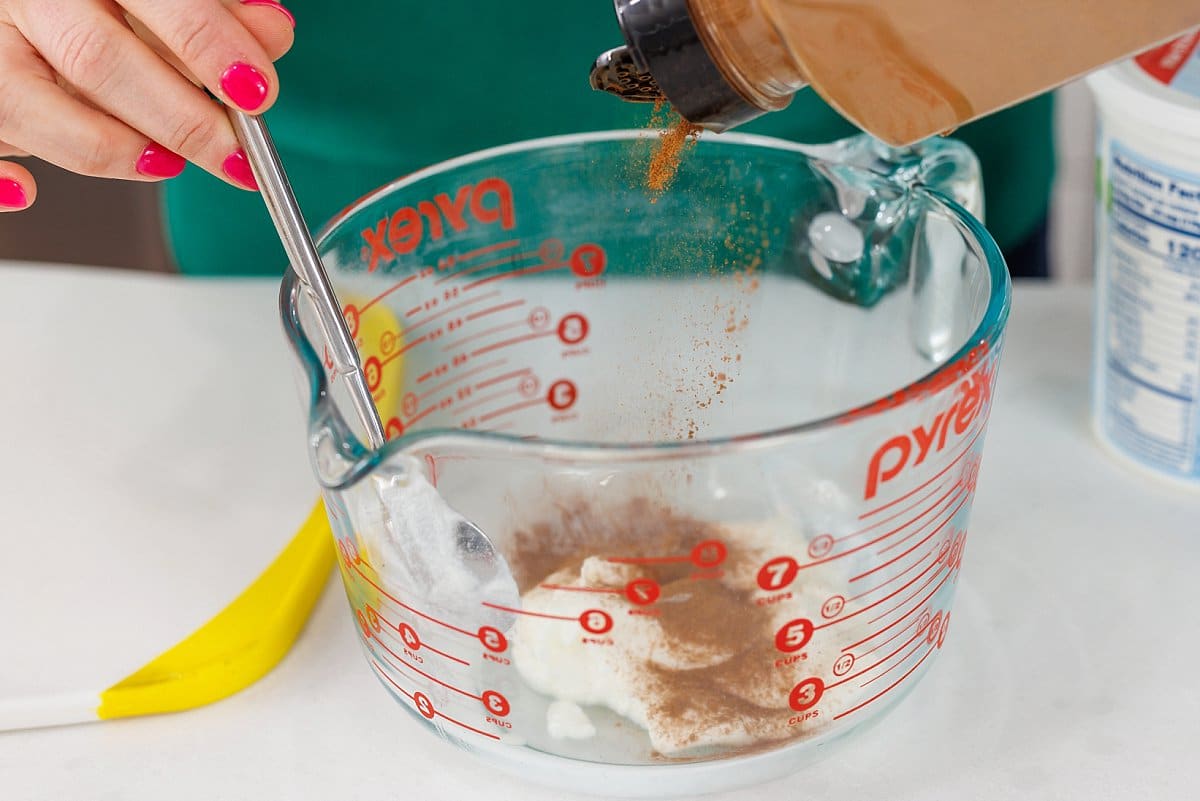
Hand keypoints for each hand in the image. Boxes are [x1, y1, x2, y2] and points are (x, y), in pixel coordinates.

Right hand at [0, 0, 294, 210]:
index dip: (209, 45)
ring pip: (30, 106)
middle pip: (97, 59)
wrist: (36, 2)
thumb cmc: (102, 2)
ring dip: (109, 148)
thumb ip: (217, 11)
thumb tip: (274, 32)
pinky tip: (30, 192)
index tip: (257, 93)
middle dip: (181, 119)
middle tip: (233, 155)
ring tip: (165, 163)